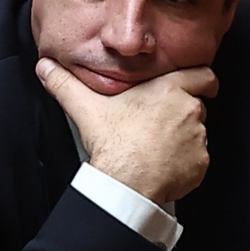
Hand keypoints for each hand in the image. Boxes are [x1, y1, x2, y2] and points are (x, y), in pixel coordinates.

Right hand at [35, 59, 216, 204]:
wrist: (126, 183)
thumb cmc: (114, 143)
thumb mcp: (85, 106)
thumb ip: (64, 83)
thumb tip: (45, 67)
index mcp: (170, 90)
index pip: (204, 76)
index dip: (203, 80)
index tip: (201, 85)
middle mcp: (190, 111)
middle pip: (197, 106)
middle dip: (182, 114)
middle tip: (160, 124)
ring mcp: (198, 139)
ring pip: (197, 134)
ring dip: (182, 139)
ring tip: (157, 147)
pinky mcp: (199, 164)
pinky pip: (197, 160)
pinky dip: (184, 163)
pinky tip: (162, 165)